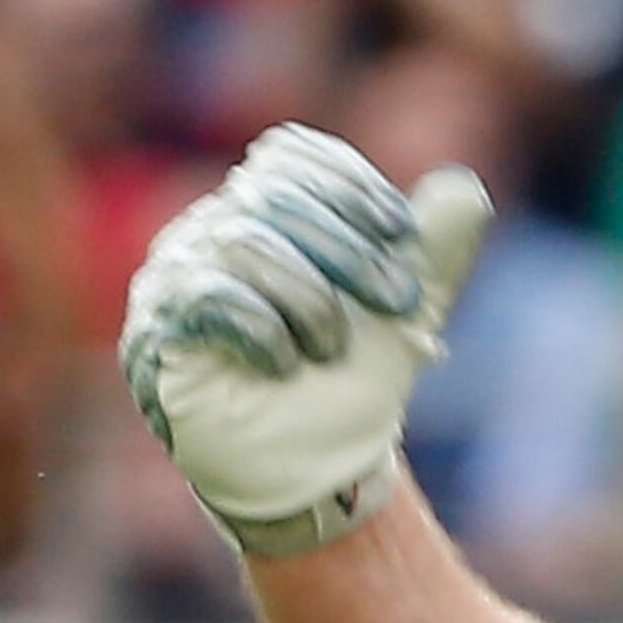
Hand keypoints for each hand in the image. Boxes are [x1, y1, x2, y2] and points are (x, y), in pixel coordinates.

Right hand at [120, 125, 492, 555]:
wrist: (316, 466)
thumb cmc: (352, 381)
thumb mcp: (405, 310)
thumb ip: (432, 250)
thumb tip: (465, 188)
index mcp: (263, 213)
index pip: (289, 155)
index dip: (348, 183)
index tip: (402, 232)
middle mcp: (210, 232)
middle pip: (272, 194)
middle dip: (350, 249)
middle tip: (400, 304)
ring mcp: (174, 277)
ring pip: (243, 243)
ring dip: (311, 300)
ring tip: (333, 352)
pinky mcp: (158, 330)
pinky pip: (206, 296)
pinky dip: (264, 327)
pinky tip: (286, 364)